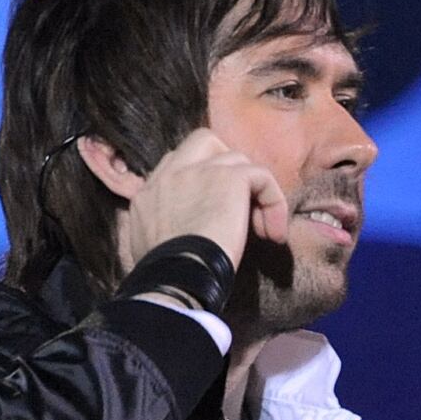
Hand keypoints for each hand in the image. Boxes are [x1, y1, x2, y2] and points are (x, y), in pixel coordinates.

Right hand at [101, 127, 290, 277]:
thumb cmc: (165, 275)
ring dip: (252, 192)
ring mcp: (199, 170)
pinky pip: (261, 176)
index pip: (177, 167)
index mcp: (149, 191)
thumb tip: (174, 238)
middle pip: (203, 143)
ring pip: (236, 159)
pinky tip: (274, 235)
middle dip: (225, 167)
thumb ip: (158, 230)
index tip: (214, 217)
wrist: (176, 276)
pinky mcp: (230, 178)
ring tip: (261, 230)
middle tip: (239, 204)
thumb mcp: (146, 248)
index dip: (201, 184)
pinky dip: (274, 202)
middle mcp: (171, 173)